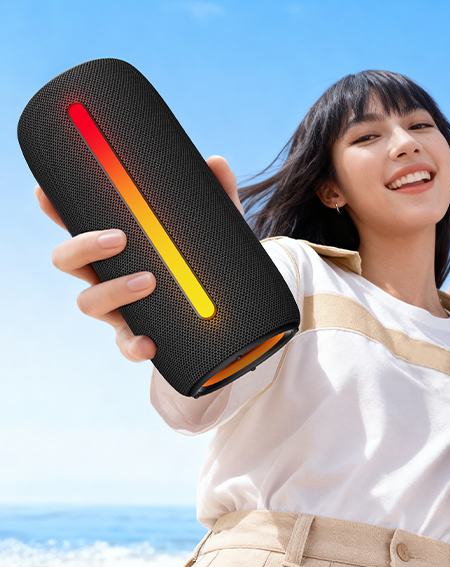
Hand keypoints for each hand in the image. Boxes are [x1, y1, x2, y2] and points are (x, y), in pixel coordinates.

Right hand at [41, 155, 242, 361]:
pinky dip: (133, 346)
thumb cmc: (205, 260)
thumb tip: (217, 163)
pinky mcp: (136, 337)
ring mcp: (117, 308)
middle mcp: (105, 274)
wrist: (229, 315)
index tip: (46, 192)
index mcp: (115, 244)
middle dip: (83, 245)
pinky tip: (149, 343)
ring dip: (114, 289)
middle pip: (67, 259)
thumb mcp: (214, 227)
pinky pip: (124, 345)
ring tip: (149, 280)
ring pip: (87, 302)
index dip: (55, 208)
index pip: (76, 222)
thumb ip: (215, 195)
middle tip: (118, 237)